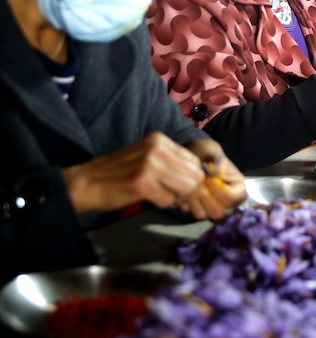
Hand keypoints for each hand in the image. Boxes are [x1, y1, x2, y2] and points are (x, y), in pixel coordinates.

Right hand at [63, 132, 205, 214]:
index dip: (196, 179)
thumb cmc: (119, 174)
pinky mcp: (141, 182)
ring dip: (180, 198)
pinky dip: (164, 204)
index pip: (194, 160)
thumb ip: (171, 164)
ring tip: (168, 200)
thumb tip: (198, 180)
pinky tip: (152, 200)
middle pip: (195, 174)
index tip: (189, 191)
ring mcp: (149, 164)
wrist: (87, 182)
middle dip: (193, 192)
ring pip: (187, 187)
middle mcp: (157, 148)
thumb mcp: (147, 158)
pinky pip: (168, 199)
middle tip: (184, 201)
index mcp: (160, 140)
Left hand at [182, 139, 246, 219]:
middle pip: (220, 212)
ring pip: (206, 216)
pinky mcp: (201, 212)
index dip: (219, 189)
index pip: (233, 197)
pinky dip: (187, 203)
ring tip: (192, 186)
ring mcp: (215, 209)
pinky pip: (192, 214)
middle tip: (198, 182)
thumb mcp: (211, 149)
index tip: (208, 176)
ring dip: (196, 201)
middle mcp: (229, 203)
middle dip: (206, 197)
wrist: (193, 157)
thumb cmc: (206, 153)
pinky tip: (185, 190)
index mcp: (239, 188)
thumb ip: (215, 158)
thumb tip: (215, 173)